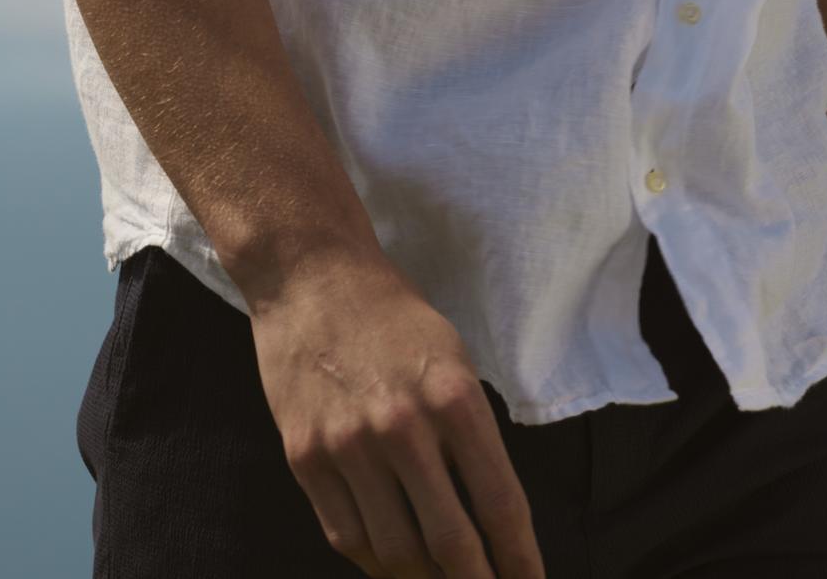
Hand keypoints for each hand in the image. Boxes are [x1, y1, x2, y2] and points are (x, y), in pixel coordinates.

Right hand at [246, 251, 546, 578]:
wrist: (311, 276)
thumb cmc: (392, 316)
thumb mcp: (453, 358)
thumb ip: (471, 433)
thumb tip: (488, 515)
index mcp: (453, 397)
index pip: (500, 505)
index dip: (521, 561)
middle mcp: (403, 428)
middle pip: (451, 546)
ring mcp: (348, 447)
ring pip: (395, 554)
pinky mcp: (305, 458)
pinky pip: (347, 536)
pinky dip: (376, 563)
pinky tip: (394, 565)